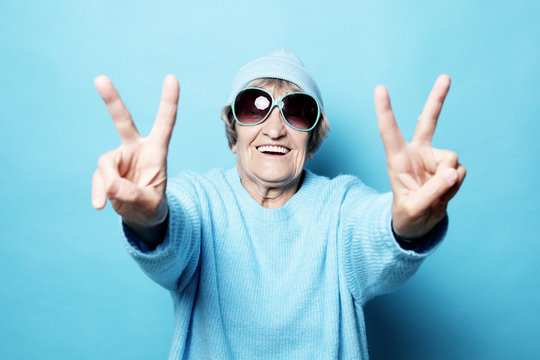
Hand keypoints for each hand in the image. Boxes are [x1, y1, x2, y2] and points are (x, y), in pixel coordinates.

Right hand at [91, 75, 179, 228]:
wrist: (141, 218)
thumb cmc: (153, 207)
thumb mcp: (151, 204)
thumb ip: (134, 195)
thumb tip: (110, 185)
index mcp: (156, 151)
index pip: (165, 123)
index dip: (169, 102)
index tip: (172, 78)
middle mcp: (136, 149)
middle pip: (123, 121)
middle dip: (112, 101)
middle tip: (100, 78)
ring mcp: (119, 158)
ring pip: (106, 163)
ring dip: (108, 183)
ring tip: (114, 199)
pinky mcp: (106, 171)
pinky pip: (98, 179)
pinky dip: (98, 192)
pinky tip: (99, 206)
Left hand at [374, 75, 465, 238]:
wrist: (418, 223)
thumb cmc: (407, 215)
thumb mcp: (412, 209)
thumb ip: (431, 193)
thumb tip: (453, 172)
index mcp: (397, 159)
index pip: (389, 131)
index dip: (385, 110)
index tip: (380, 88)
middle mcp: (416, 153)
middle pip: (427, 121)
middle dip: (437, 99)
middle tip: (445, 77)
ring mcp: (434, 159)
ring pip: (452, 159)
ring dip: (448, 181)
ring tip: (436, 196)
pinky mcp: (449, 167)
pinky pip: (460, 172)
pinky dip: (455, 187)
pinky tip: (444, 193)